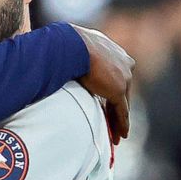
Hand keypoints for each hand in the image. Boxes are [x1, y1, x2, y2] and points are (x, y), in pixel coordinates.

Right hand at [71, 24, 134, 144]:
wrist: (71, 45)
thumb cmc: (66, 43)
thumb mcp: (73, 46)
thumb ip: (75, 55)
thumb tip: (56, 56)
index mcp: (112, 50)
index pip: (114, 74)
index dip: (109, 89)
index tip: (106, 100)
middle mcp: (123, 62)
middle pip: (121, 90)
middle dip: (116, 107)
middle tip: (113, 121)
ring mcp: (123, 76)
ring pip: (123, 103)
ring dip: (119, 120)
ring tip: (117, 136)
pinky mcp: (118, 90)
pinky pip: (122, 111)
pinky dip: (121, 124)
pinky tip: (121, 135)